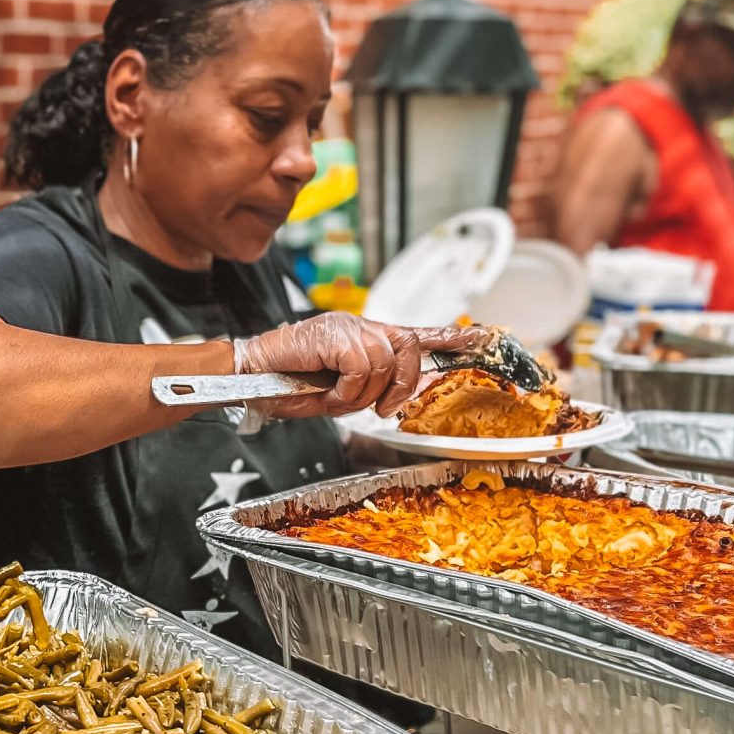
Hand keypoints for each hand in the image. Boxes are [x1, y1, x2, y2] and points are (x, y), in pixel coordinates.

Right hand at [234, 315, 473, 419]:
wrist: (252, 375)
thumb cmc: (289, 384)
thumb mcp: (340, 393)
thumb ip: (371, 390)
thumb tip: (397, 400)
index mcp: (366, 337)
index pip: (417, 332)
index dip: (451, 336)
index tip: (481, 337)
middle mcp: (362, 325)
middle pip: (409, 350)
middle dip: (399, 386)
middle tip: (378, 408)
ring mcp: (348, 326)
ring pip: (383, 364)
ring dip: (359, 395)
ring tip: (333, 399)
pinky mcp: (334, 333)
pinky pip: (360, 367)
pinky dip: (344, 390)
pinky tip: (324, 392)